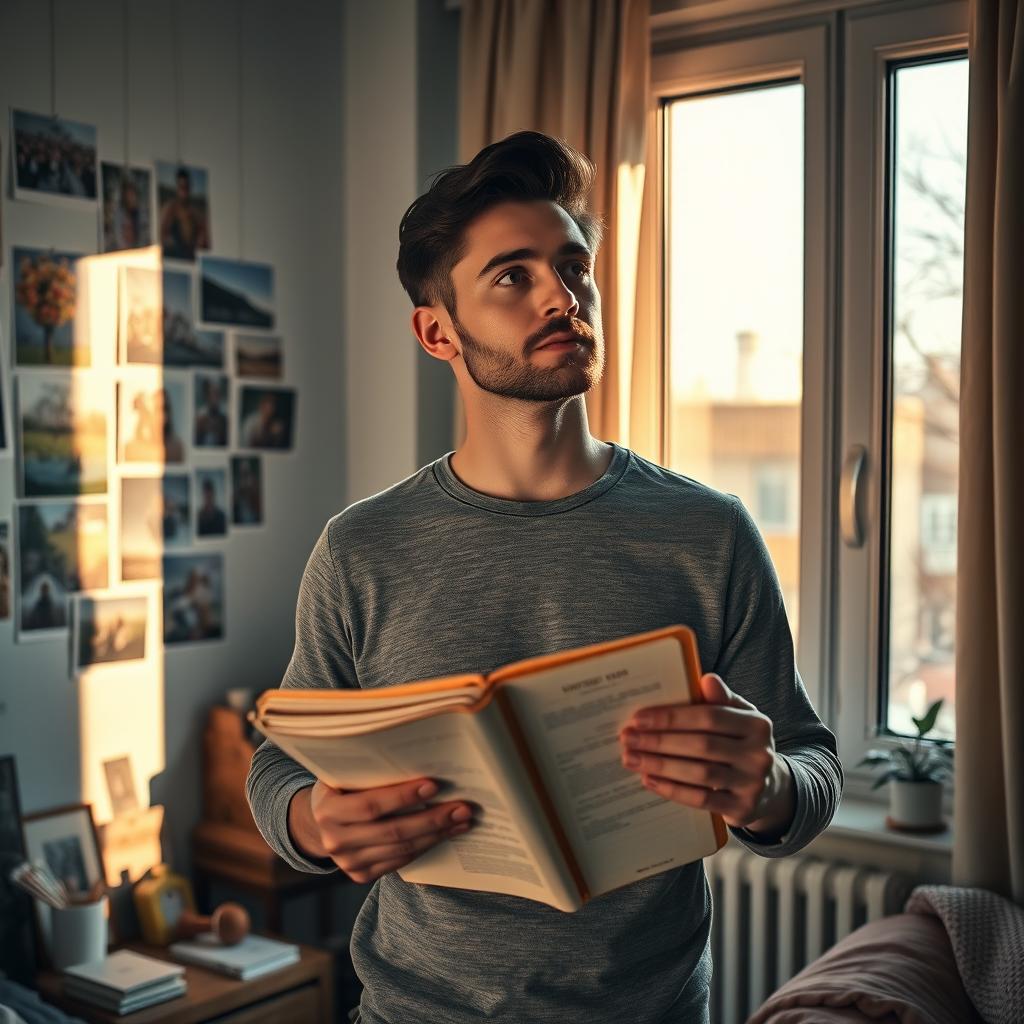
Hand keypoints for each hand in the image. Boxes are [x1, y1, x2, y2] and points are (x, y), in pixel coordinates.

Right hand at [288, 778, 474, 883]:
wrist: (319, 822)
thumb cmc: (341, 788)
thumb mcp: (345, 774)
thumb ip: (370, 771)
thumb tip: (419, 757)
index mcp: (328, 809)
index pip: (370, 805)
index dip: (403, 797)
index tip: (434, 785)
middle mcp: (335, 840)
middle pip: (393, 831)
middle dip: (432, 819)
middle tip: (462, 808)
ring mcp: (348, 862)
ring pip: (401, 849)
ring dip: (436, 835)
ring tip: (462, 820)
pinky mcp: (360, 875)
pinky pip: (400, 861)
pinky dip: (425, 846)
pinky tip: (444, 834)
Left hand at [618, 672, 790, 832]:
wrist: (770, 788)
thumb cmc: (741, 743)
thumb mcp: (738, 718)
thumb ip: (721, 699)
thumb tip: (706, 679)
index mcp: (757, 724)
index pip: (708, 717)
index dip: (671, 717)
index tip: (638, 718)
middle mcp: (759, 753)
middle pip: (701, 746)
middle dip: (659, 741)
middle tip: (627, 739)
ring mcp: (753, 784)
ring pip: (700, 774)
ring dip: (660, 766)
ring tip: (631, 759)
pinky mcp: (743, 809)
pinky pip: (702, 800)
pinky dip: (672, 790)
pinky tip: (649, 780)